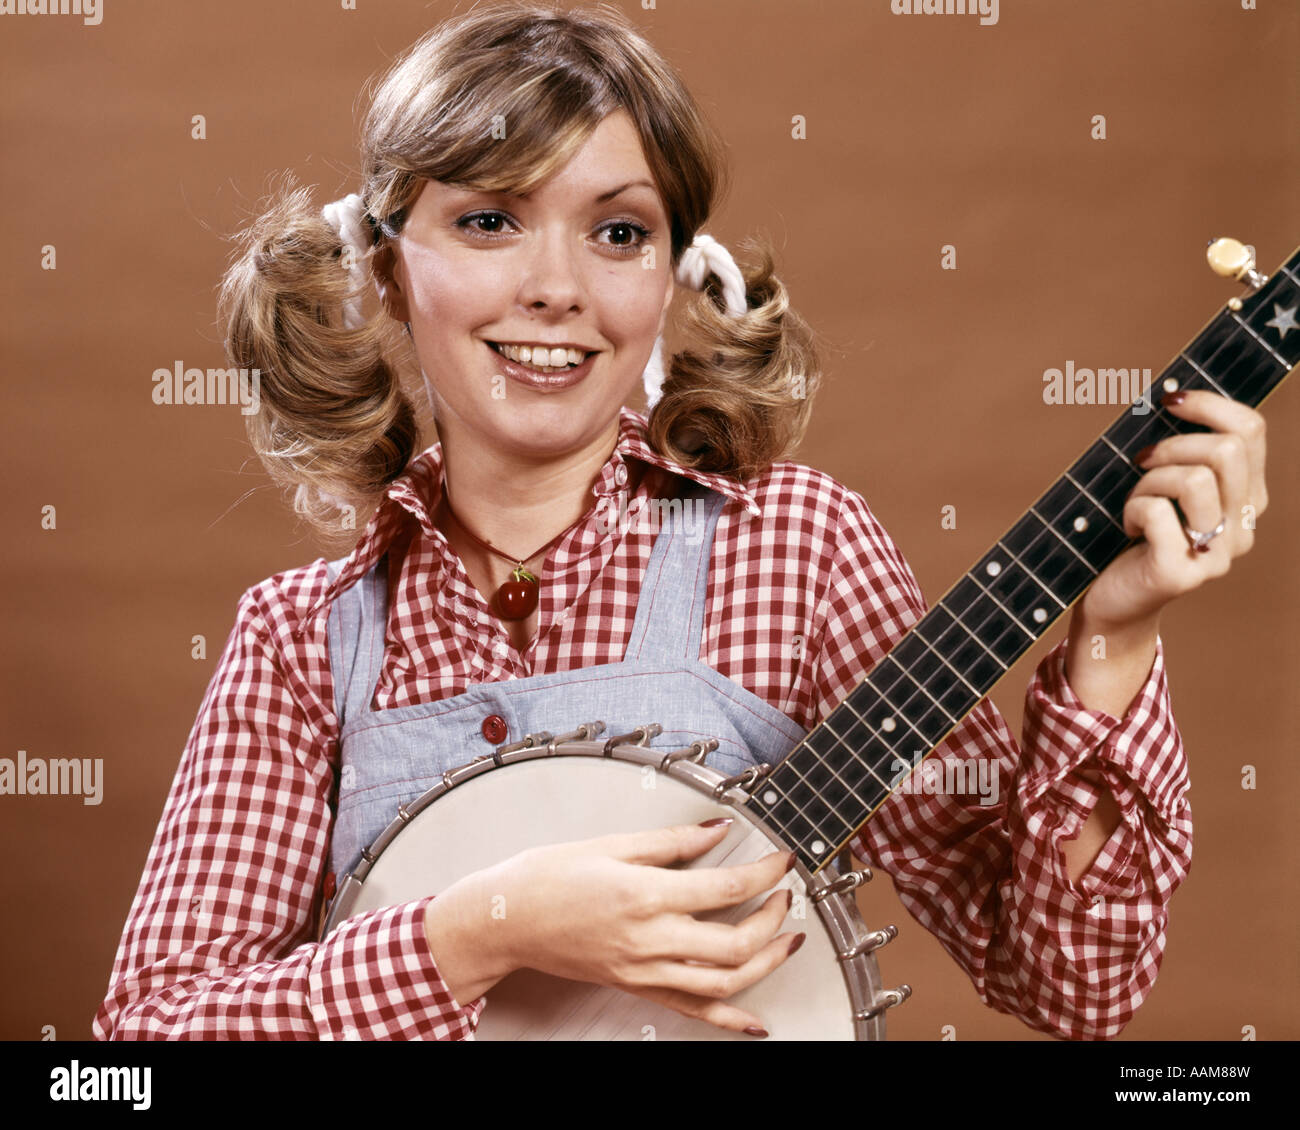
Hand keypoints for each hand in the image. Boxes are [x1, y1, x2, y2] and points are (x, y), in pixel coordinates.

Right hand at [424, 819, 800, 1035]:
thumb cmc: (548, 876)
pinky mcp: (636, 986)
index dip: (765, 873)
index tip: (782, 858)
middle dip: (774, 918)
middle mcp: (649, 938)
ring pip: (723, 982)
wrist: (506, 920)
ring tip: (786, 940)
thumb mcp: (611, 843)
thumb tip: (718, 828)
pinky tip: (756, 1020)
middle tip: (785, 894)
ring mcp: (643, 969)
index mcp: (645, 894)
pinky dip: (730, 1019)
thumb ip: (672, 841)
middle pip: (736, 943)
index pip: (726, 888)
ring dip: (766, 963)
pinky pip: (692, 1009)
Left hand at [1079, 388, 1268, 631]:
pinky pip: (1157, 512)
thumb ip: (1182, 453)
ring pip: (1195, 479)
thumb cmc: (1130, 534)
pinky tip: (1127, 529)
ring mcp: (1217, 554)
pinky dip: (1131, 510)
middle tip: (1140, 463)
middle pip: (1228, 450)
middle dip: (1173, 445)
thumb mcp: (1162, 486)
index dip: (1210, 405)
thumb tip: (1171, 397)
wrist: (1110, 600)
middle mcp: (1242, 526)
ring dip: (1149, 482)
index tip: (1169, 401)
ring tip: (1134, 503)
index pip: (1251, 431)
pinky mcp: (1182, 573)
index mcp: (1245, 497)